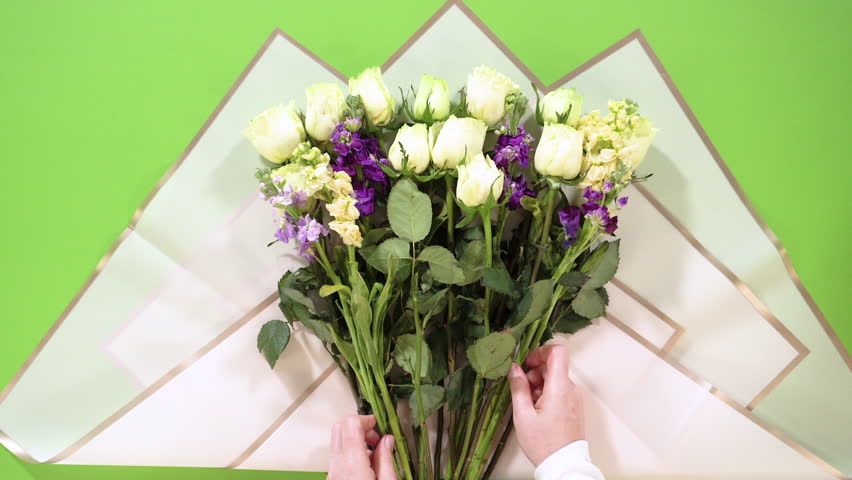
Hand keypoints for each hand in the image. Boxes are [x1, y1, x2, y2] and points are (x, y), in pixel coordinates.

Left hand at [328, 414, 396, 479]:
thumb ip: (386, 459)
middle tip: (376, 438)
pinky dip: (350, 451)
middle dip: (359, 426)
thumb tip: (387, 439)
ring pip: (336, 440)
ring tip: (373, 454)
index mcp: (353, 464)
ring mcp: (331, 471)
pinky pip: (336, 455)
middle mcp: (337, 465)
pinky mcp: (331, 476)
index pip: (351, 424)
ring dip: (354, 439)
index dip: (366, 419)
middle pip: (339, 427)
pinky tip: (365, 464)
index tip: (378, 425)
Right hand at [508, 344, 584, 466]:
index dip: (540, 352)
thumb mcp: (523, 415)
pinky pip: (560, 390)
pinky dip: (547, 393)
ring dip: (539, 385)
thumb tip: (514, 368)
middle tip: (523, 390)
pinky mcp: (574, 406)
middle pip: (553, 366)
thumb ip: (518, 387)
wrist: (563, 465)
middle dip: (535, 373)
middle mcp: (571, 389)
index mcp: (560, 387)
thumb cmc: (543, 443)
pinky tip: (537, 410)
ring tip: (529, 405)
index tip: (527, 364)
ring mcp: (574, 398)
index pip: (558, 352)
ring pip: (555, 378)